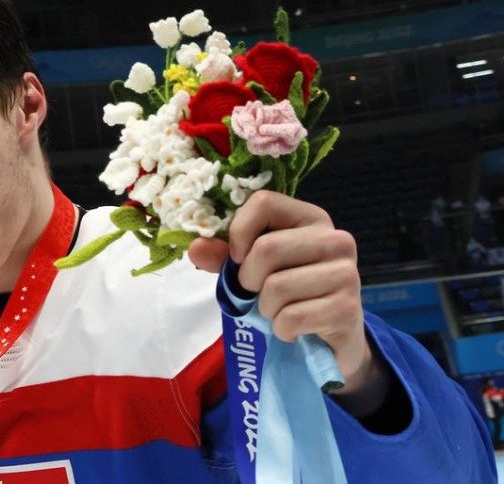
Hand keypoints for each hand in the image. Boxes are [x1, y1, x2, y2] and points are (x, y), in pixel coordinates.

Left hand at [188, 190, 388, 415]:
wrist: (331, 338)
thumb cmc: (290, 294)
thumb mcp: (254, 269)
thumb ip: (224, 256)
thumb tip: (195, 248)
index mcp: (310, 218)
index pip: (264, 202)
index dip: (239, 232)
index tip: (237, 258)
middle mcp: (335, 239)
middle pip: (267, 249)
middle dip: (249, 280)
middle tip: (259, 294)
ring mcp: (346, 273)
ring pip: (276, 287)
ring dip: (266, 309)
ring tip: (280, 311)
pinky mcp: (347, 308)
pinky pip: (291, 318)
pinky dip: (281, 329)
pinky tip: (294, 328)